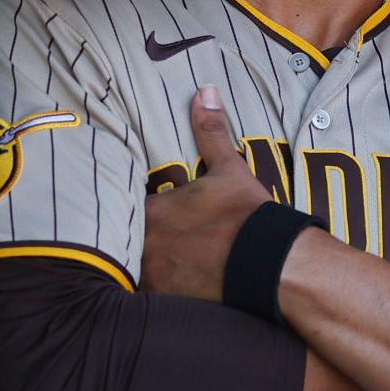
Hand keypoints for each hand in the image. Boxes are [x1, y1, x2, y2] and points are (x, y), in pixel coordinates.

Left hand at [140, 86, 269, 299]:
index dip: (124, 208)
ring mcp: (154, 274)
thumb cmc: (247, 214)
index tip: (135, 208)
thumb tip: (205, 91)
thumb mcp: (229, 169)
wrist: (270, 262)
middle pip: (122, 240)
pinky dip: (159, 288)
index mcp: (152, 210)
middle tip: (153, 238)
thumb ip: (211, 132)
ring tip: (163, 263)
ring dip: (145, 263)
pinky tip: (174, 285)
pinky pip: (150, 294)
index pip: (119, 207)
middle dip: (130, 237)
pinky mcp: (167, 299)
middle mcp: (144, 243)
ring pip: (133, 268)